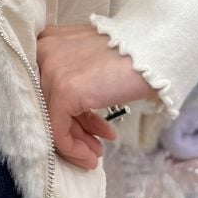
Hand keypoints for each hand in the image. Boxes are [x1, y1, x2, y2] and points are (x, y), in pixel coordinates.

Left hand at [35, 24, 157, 171]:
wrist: (155, 49)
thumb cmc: (131, 55)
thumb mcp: (92, 63)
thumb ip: (74, 81)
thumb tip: (71, 117)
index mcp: (47, 41)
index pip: (45, 88)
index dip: (65, 114)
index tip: (83, 132)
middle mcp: (42, 52)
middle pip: (47, 104)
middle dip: (72, 130)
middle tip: (91, 147)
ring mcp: (51, 70)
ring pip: (51, 119)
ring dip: (75, 142)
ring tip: (95, 153)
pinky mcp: (63, 90)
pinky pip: (59, 129)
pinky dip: (74, 147)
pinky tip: (93, 156)